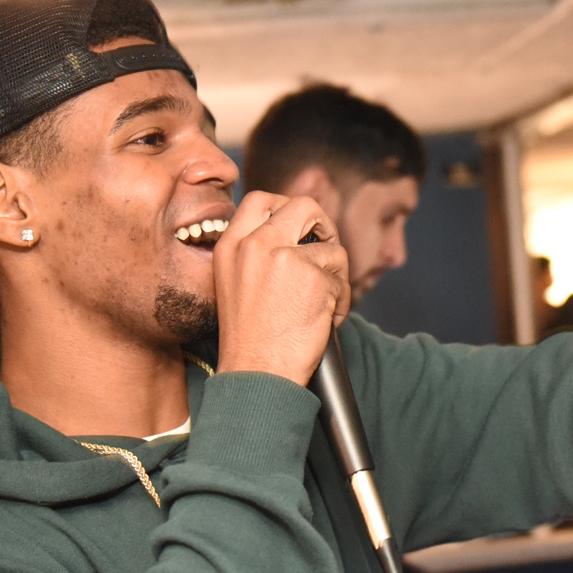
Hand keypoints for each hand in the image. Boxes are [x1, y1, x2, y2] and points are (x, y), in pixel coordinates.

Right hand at [213, 191, 350, 385]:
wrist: (255, 373)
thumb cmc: (249, 339)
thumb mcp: (236, 283)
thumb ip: (258, 253)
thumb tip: (298, 231)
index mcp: (230, 245)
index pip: (260, 199)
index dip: (287, 208)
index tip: (301, 229)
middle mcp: (255, 244)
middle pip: (304, 206)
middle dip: (324, 225)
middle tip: (327, 250)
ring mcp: (284, 257)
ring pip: (332, 248)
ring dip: (337, 277)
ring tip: (325, 304)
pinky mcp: (313, 276)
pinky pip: (342, 279)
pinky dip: (341, 302)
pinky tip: (326, 320)